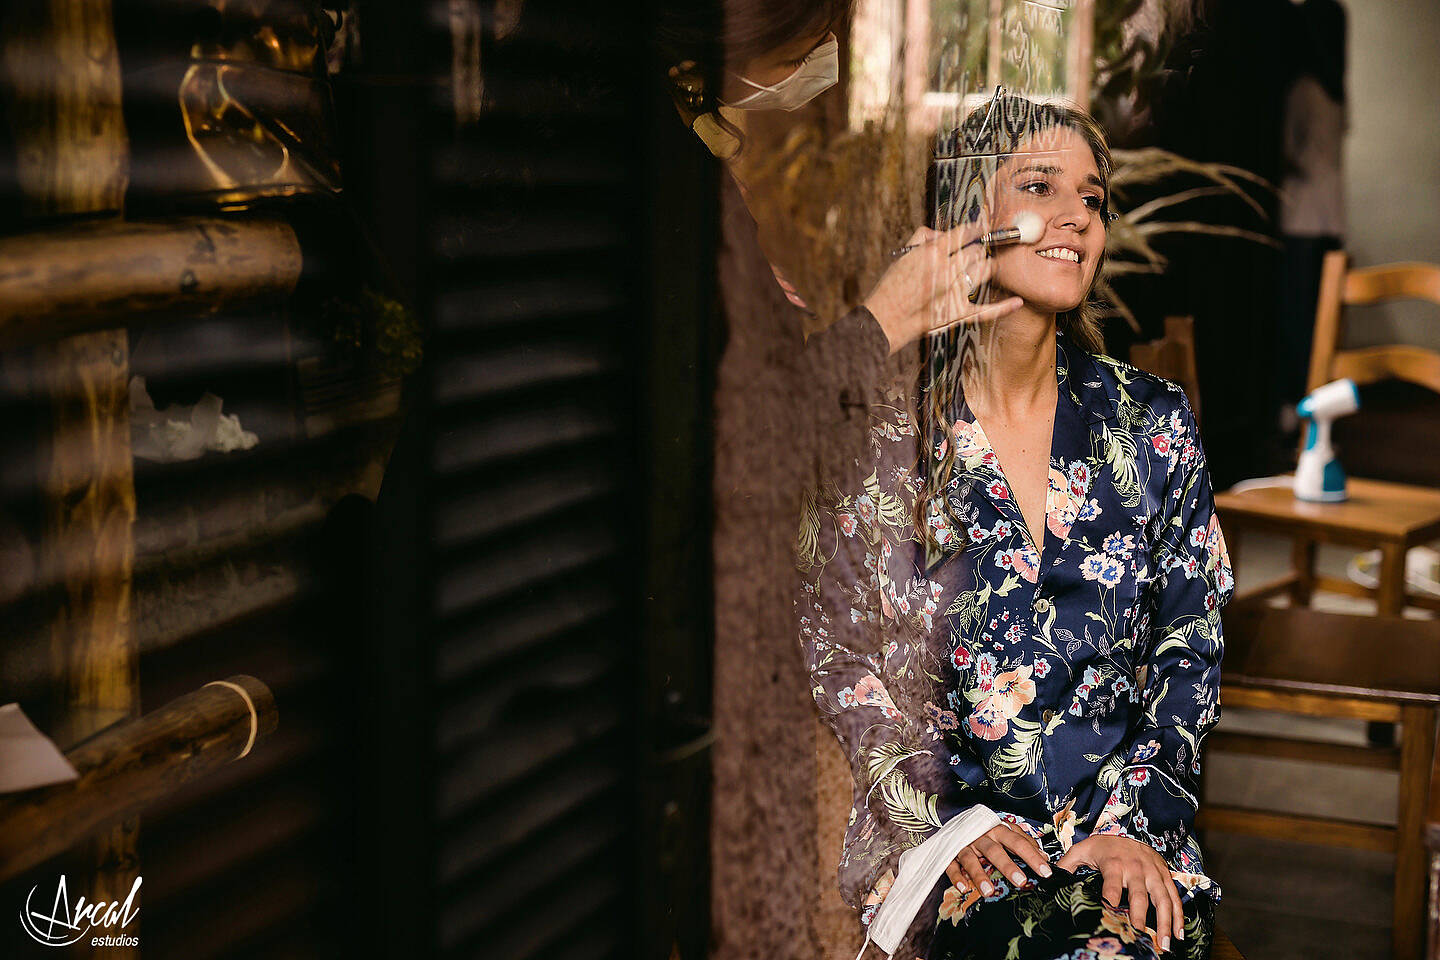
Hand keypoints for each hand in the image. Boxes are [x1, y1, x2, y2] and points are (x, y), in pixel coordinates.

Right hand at [864, 224, 1023, 355]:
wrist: (885, 320)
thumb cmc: (890, 288)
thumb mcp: (902, 256)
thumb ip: (922, 238)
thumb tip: (940, 232)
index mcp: (932, 254)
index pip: (964, 233)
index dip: (976, 226)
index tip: (982, 222)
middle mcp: (947, 271)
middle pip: (976, 251)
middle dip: (978, 247)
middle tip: (976, 248)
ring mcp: (955, 293)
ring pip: (984, 270)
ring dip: (986, 265)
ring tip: (984, 264)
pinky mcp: (958, 314)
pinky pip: (986, 310)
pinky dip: (1003, 307)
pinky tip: (1017, 302)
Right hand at [943, 821, 1052, 897]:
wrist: (958, 824)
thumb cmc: (989, 834)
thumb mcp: (1007, 834)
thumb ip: (1025, 844)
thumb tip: (1044, 857)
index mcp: (999, 830)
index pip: (1018, 842)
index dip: (1032, 857)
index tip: (1046, 872)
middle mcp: (982, 836)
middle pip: (994, 850)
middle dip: (1007, 866)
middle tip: (1021, 882)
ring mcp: (964, 845)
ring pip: (971, 859)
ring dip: (979, 875)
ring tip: (989, 892)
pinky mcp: (950, 854)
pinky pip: (951, 865)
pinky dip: (956, 877)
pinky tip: (964, 888)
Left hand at [1056, 834, 1184, 952]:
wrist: (1128, 831)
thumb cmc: (1103, 847)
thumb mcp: (1081, 851)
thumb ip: (1067, 865)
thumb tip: (1050, 877)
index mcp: (1113, 864)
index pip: (1111, 886)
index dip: (1111, 900)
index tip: (1110, 915)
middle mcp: (1135, 869)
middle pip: (1139, 896)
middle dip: (1140, 916)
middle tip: (1139, 935)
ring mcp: (1152, 873)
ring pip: (1162, 899)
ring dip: (1166, 922)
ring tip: (1165, 943)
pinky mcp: (1165, 875)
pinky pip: (1175, 897)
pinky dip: (1179, 915)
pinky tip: (1179, 933)